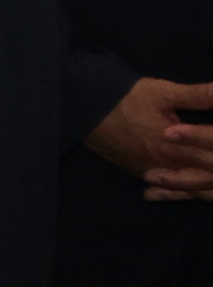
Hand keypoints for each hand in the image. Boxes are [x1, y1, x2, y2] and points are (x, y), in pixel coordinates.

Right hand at [87, 77, 212, 199]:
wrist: (85, 109)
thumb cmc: (126, 98)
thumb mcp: (164, 93)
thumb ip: (199, 95)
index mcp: (179, 147)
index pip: (212, 160)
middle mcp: (168, 166)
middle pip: (204, 181)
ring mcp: (154, 173)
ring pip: (189, 190)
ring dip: (204, 186)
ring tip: (211, 186)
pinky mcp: (141, 173)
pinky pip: (169, 192)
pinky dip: (183, 193)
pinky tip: (192, 191)